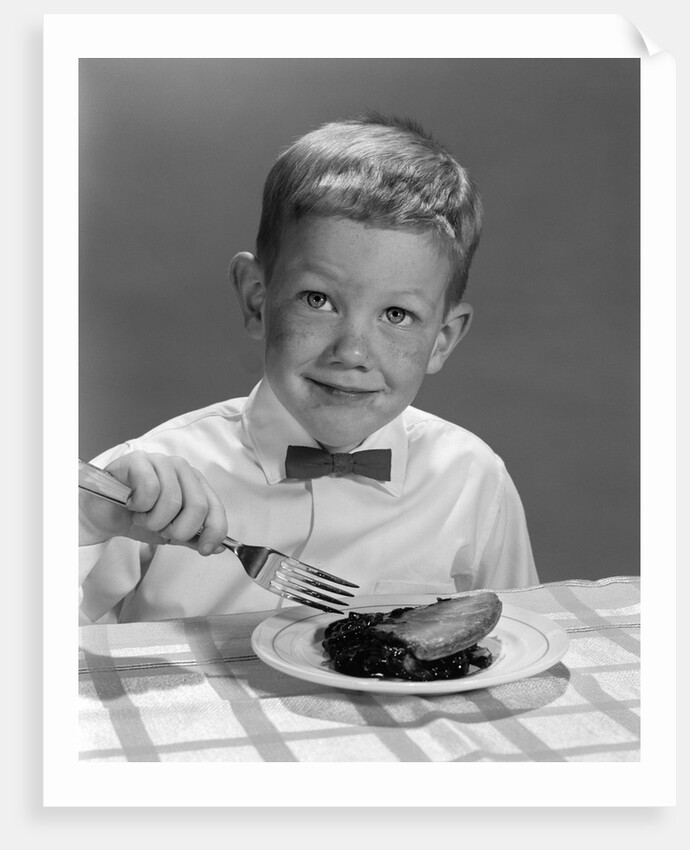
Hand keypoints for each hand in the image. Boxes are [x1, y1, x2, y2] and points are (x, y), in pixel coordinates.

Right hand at [79, 451, 228, 555]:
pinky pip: (150, 489)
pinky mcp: (139, 460)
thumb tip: (217, 547)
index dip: (214, 531)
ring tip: (142, 516)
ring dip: (154, 520)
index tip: (205, 549)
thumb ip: (192, 538)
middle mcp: (182, 469)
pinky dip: (140, 505)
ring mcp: (161, 461)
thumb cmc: (137, 518)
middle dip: (178, 529)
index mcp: (195, 484)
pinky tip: (131, 503)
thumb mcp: (169, 533)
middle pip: (197, 506)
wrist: (103, 514)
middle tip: (160, 529)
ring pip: (173, 501)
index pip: (216, 508)